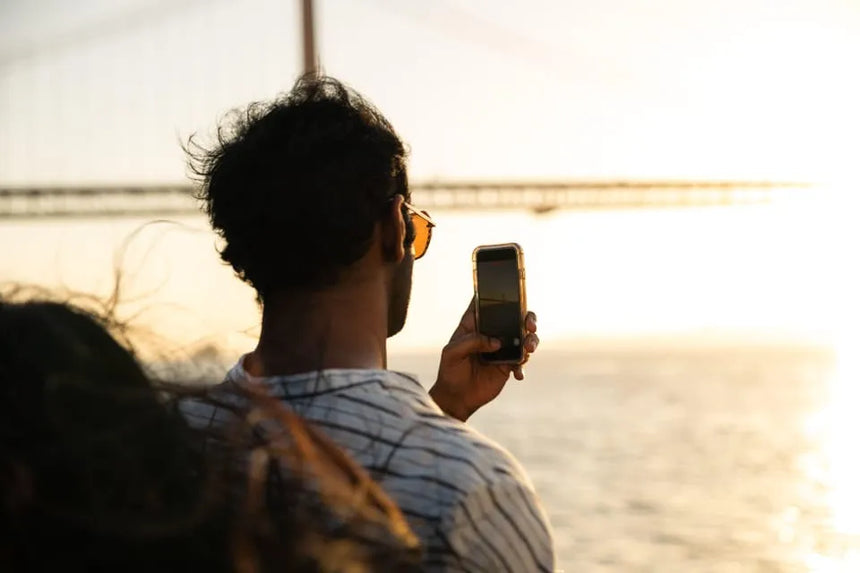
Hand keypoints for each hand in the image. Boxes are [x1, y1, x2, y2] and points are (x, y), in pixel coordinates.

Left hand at [429, 299, 538, 421]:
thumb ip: (472, 342)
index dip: (498, 294)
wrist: (457, 397)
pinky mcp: (508, 364)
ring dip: (531, 340)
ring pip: (523, 337)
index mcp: (474, 324)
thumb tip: (496, 342)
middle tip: (530, 325)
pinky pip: (522, 360)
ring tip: (528, 349)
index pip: (487, 304)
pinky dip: (523, 365)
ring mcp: (502, 348)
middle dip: (527, 317)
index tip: (512, 291)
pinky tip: (518, 374)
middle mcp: (491, 333)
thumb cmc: (450, 371)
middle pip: (514, 317)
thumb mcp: (452, 353)